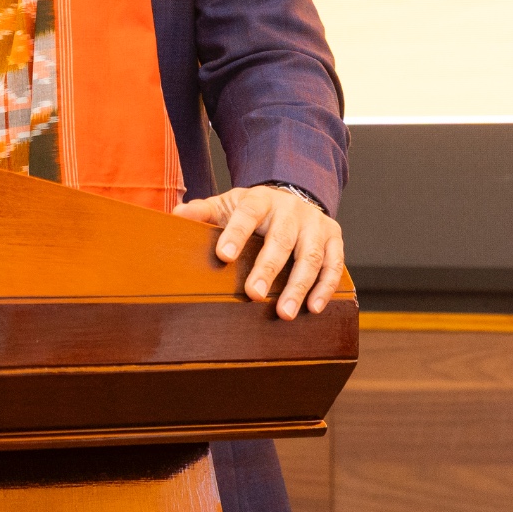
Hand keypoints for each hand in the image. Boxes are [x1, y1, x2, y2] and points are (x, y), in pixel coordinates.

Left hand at [173, 184, 343, 320]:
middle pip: (281, 238)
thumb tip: (178, 214)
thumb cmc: (255, 210)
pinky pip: (334, 265)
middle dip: (268, 267)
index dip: (236, 234)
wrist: (292, 199)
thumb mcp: (229, 205)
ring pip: (310, 256)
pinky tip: (314, 308)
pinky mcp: (334, 239)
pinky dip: (325, 287)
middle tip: (253, 294)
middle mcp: (291, 210)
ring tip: (285, 312)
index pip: (248, 214)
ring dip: (299, 286)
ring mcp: (315, 224)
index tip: (223, 256)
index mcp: (261, 200)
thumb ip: (204, 211)